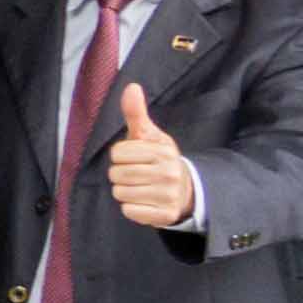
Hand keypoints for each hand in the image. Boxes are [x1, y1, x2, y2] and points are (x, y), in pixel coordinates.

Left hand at [103, 84, 198, 229]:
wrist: (186, 190)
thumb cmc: (159, 160)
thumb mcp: (149, 135)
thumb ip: (136, 113)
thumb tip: (131, 86)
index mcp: (163, 151)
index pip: (118, 153)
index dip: (121, 155)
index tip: (136, 158)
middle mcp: (168, 173)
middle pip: (116, 174)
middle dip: (121, 174)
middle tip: (137, 174)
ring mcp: (168, 196)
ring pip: (120, 193)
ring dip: (125, 191)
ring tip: (142, 187)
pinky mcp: (164, 215)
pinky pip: (128, 211)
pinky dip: (132, 208)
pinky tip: (145, 202)